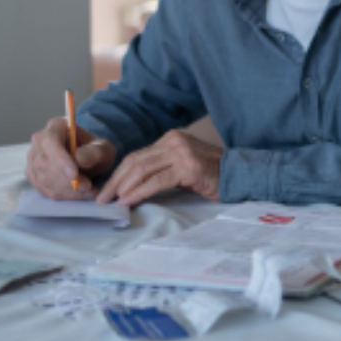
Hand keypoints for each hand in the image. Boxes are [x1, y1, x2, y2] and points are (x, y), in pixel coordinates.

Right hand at [26, 117, 117, 199]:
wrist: (91, 159)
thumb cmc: (96, 150)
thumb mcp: (103, 148)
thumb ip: (93, 152)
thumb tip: (78, 158)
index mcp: (56, 126)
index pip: (50, 142)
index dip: (60, 160)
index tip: (75, 175)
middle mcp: (39, 140)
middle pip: (44, 163)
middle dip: (66, 180)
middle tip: (88, 186)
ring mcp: (33, 158)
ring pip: (43, 179)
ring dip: (67, 190)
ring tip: (88, 190)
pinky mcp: (34, 175)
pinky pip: (44, 189)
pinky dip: (63, 195)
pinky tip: (79, 194)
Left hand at [96, 130, 221, 206]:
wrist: (238, 174)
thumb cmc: (210, 175)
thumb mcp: (181, 166)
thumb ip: (160, 169)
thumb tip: (129, 186)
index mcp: (170, 138)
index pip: (136, 156)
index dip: (118, 174)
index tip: (106, 191)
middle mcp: (174, 141)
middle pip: (135, 161)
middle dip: (115, 181)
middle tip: (102, 198)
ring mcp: (181, 152)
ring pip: (142, 169)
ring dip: (124, 187)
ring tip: (113, 202)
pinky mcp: (187, 167)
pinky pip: (156, 181)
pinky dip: (139, 191)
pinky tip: (129, 201)